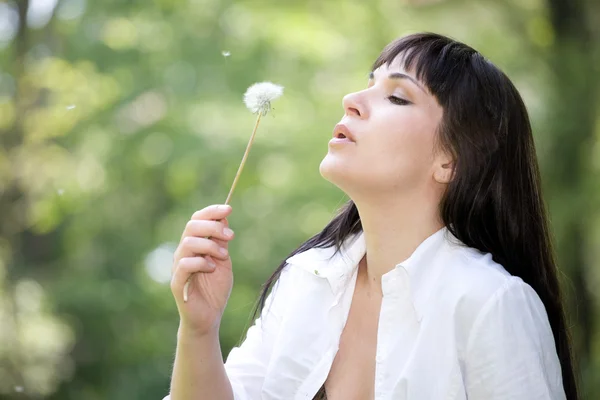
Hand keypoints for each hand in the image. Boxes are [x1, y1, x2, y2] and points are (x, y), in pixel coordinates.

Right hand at [170, 204, 234, 335]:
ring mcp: (178, 267)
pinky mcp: (177, 283)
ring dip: (210, 245)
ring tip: (224, 255)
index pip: (197, 219)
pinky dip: (200, 262)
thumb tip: (224, 217)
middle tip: (231, 236)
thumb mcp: (223, 260)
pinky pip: (184, 265)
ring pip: (188, 243)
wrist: (209, 317)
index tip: (229, 209)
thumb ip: (222, 241)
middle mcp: (183, 252)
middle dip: (213, 227)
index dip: (211, 211)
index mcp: (195, 245)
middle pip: (192, 226)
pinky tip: (212, 268)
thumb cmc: (215, 289)